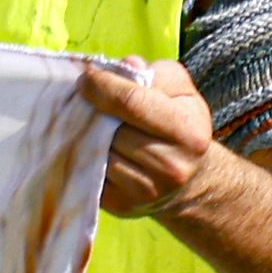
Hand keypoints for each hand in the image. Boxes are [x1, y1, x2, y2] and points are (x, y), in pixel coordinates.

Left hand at [79, 57, 222, 220]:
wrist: (188, 180)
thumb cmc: (180, 124)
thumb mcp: (181, 92)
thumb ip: (157, 73)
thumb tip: (125, 66)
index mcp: (188, 132)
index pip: (131, 102)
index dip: (102, 86)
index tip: (85, 78)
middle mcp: (170, 166)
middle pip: (110, 129)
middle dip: (93, 110)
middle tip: (85, 99)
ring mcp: (145, 191)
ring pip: (96, 151)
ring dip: (85, 134)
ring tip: (88, 122)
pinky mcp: (121, 206)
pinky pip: (88, 173)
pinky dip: (83, 156)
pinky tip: (89, 145)